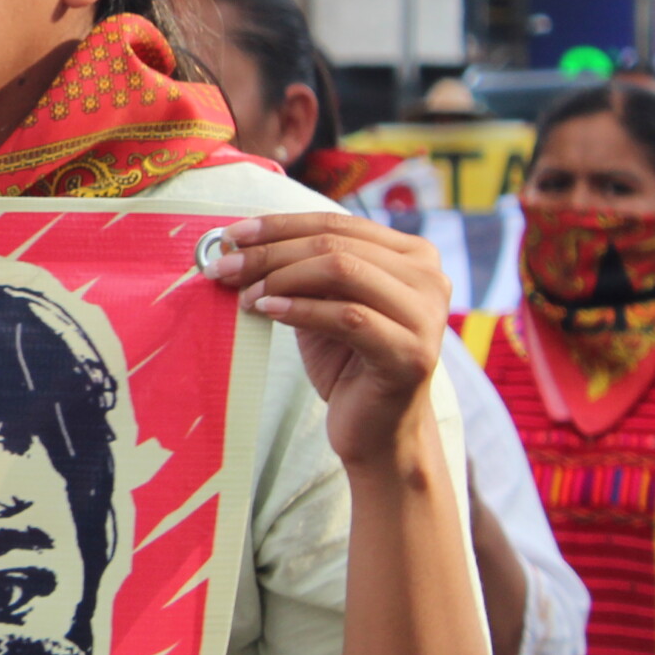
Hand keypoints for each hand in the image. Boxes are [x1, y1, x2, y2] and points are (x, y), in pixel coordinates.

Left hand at [206, 212, 449, 468]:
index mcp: (412, 255)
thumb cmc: (346, 362)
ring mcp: (426, 315)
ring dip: (281, 278)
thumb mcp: (322, 302)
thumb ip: (298, 268)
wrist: (377, 432)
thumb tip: (234, 240)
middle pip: (335, 244)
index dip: (279, 225)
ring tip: (244, 295)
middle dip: (271, 252)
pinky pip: (347, 317)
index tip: (230, 234)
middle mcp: (429, 277)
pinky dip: (299, 309)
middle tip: (224, 266)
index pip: (338, 223)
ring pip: (342, 271)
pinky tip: (266, 310)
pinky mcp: (411, 353)